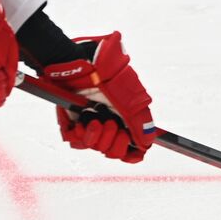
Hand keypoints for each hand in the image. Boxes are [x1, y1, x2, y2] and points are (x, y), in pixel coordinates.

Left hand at [40, 32, 154, 162]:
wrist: (84, 66)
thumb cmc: (110, 77)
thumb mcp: (131, 101)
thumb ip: (141, 123)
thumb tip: (147, 143)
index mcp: (125, 119)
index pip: (130, 147)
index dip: (132, 153)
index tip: (133, 153)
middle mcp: (109, 124)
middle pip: (113, 151)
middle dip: (114, 142)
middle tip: (112, 125)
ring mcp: (90, 124)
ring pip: (95, 148)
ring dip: (98, 137)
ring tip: (96, 120)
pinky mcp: (73, 123)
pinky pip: (76, 142)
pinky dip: (81, 135)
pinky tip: (84, 123)